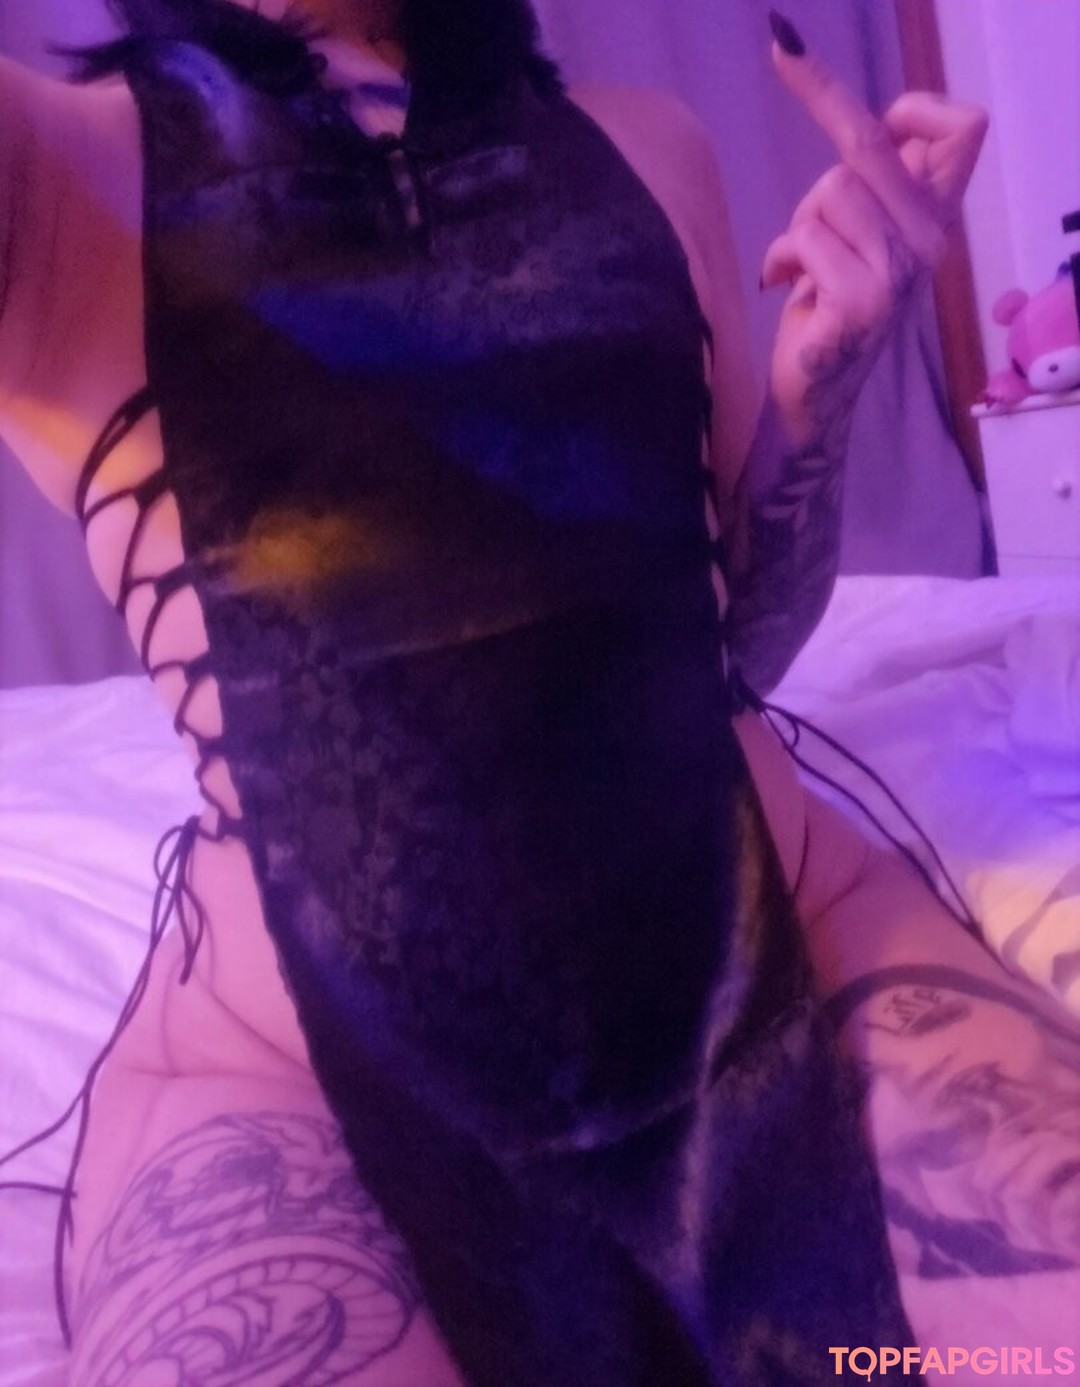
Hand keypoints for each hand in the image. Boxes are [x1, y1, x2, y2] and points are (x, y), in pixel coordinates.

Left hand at [760, 15, 987, 448]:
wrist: (813, 397)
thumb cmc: (826, 309)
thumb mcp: (860, 238)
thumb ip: (876, 189)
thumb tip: (882, 127)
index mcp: (935, 221)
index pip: (962, 131)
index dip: (916, 107)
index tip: (880, 117)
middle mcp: (929, 243)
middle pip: (868, 147)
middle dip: (820, 134)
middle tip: (794, 139)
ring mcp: (899, 272)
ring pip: (830, 192)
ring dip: (798, 223)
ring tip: (801, 264)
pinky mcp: (862, 299)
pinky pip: (806, 238)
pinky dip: (781, 257)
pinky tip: (785, 286)